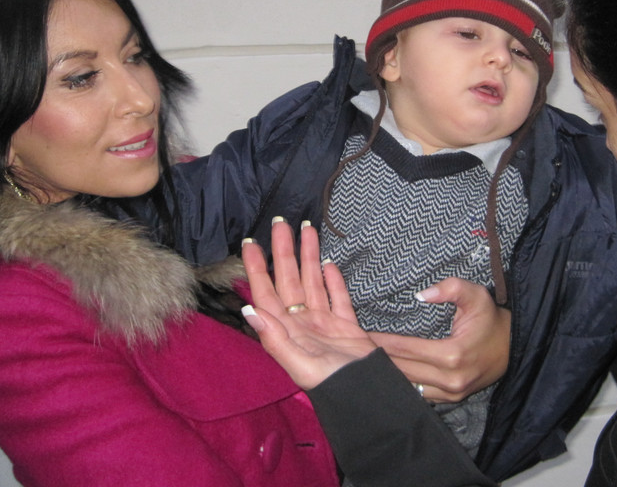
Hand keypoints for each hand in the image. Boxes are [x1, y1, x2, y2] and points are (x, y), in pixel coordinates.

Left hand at [242, 220, 377, 388]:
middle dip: (284, 250)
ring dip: (309, 256)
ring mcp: (323, 322)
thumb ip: (275, 337)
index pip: (266, 292)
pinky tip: (329, 263)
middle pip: (289, 279)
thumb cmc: (332, 384)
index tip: (250, 243)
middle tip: (281, 222)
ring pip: (313, 281)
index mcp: (286, 331)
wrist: (367, 395)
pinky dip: (333, 280)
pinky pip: (337, 297)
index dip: (256, 268)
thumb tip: (250, 309)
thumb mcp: (300, 364)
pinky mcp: (345, 325)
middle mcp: (300, 323)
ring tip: (307, 229)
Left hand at [369, 277, 510, 402]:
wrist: (513, 347)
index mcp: (452, 354)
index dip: (381, 340)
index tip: (360, 334)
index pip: (405, 348)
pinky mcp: (452, 399)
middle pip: (402, 370)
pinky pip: (420, 395)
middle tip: (353, 349)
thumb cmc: (490, 318)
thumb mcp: (476, 295)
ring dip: (386, 374)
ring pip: (408, 386)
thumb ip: (450, 288)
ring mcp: (451, 393)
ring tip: (363, 363)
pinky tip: (385, 375)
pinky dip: (402, 385)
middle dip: (376, 359)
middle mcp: (450, 379)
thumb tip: (421, 294)